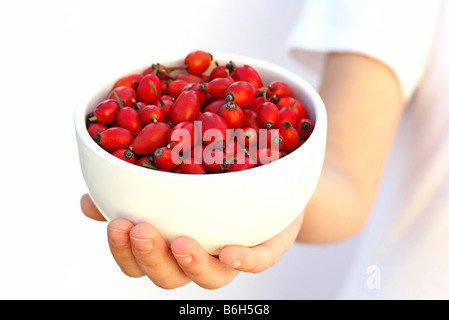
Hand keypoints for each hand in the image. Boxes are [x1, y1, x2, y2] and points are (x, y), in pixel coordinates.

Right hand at [80, 193, 303, 288]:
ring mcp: (231, 258)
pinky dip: (243, 260)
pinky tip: (230, 252)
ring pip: (210, 277)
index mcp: (170, 247)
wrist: (265, 183)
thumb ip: (131, 194)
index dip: (123, 251)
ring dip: (192, 264)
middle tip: (140, 229)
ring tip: (180, 242)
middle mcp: (199, 259)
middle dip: (151, 257)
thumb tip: (87, 200)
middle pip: (169, 277)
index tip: (114, 224)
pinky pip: (257, 262)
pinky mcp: (265, 250)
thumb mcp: (167, 184)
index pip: (138, 263)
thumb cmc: (208, 189)